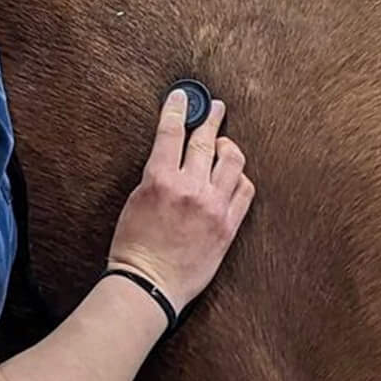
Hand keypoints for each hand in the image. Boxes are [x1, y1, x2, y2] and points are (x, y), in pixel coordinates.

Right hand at [104, 88, 255, 315]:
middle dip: (210, 118)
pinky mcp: (228, 225)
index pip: (170, 132)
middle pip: (206, 141)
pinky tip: (234, 176)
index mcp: (159, 179)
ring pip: (233, 161)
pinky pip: (245, 190)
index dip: (177, 108)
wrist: (149, 284)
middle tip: (215, 107)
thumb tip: (174, 158)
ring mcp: (213, 206)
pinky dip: (240, 178)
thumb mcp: (135, 201)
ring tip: (225, 145)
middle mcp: (190, 188)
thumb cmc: (135, 247)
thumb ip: (157, 176)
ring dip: (228, 148)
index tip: (182, 96)